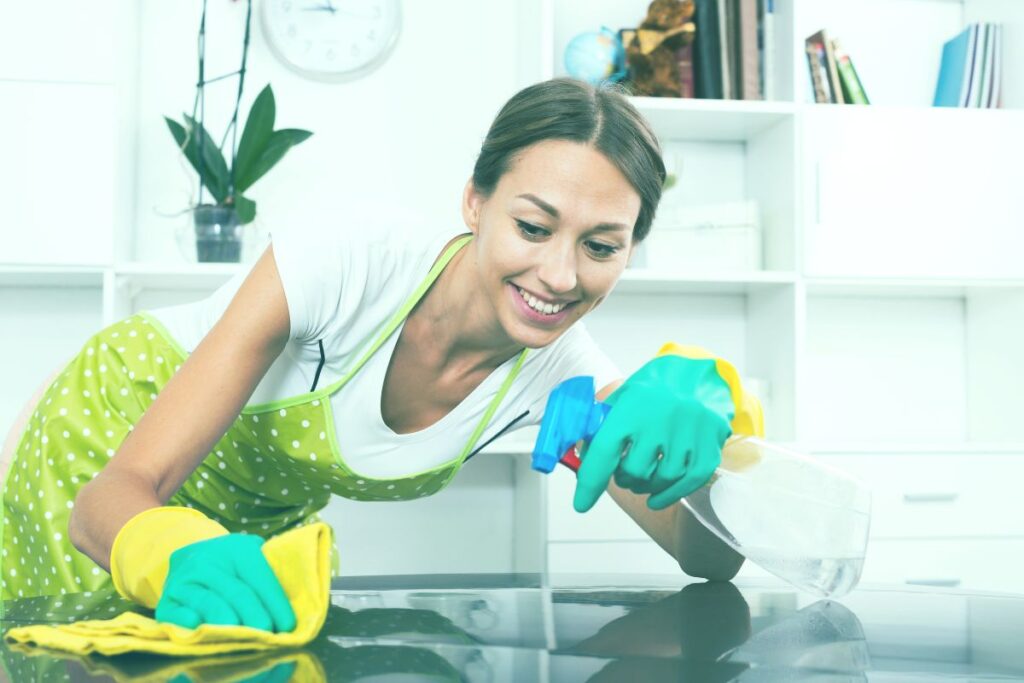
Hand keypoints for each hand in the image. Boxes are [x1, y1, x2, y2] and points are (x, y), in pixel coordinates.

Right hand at [155, 534, 296, 632]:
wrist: (188, 557)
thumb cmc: (230, 564)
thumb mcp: (250, 556)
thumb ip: (269, 573)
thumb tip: (293, 605)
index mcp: (237, 548)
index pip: (260, 577)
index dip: (276, 603)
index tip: (288, 625)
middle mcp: (208, 561)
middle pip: (238, 593)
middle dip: (257, 617)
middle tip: (269, 635)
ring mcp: (185, 580)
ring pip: (211, 603)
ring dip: (230, 622)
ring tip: (244, 636)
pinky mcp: (167, 601)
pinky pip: (178, 614)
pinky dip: (192, 623)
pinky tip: (205, 629)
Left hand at [574, 355, 733, 511]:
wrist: (698, 373)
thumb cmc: (654, 389)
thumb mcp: (622, 398)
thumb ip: (600, 427)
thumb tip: (580, 457)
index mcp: (633, 407)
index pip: (605, 450)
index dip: (590, 482)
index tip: (582, 503)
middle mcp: (661, 420)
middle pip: (633, 471)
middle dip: (624, 478)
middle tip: (624, 472)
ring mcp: (689, 434)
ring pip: (660, 479)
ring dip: (646, 486)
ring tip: (642, 478)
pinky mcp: (709, 446)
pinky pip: (687, 482)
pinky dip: (670, 495)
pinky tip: (657, 498)